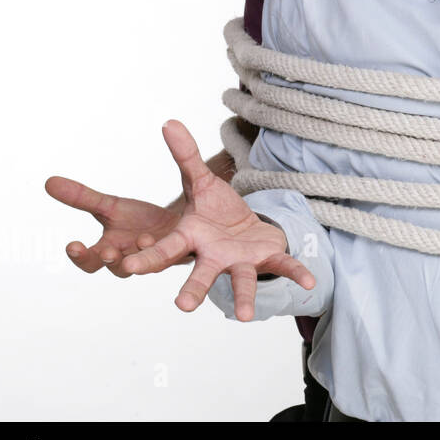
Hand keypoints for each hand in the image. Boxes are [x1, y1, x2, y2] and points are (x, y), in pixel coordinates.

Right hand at [45, 176, 183, 276]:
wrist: (175, 220)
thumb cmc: (139, 219)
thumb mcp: (110, 206)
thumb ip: (82, 198)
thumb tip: (48, 182)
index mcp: (108, 249)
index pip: (88, 260)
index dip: (79, 256)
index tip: (72, 245)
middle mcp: (128, 259)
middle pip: (112, 268)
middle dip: (108, 262)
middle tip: (108, 252)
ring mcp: (150, 259)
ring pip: (141, 265)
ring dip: (139, 255)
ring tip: (143, 239)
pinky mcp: (174, 255)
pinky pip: (167, 257)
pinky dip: (162, 248)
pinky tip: (157, 237)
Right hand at [120, 120, 314, 319]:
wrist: (245, 227)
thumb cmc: (214, 210)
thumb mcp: (202, 181)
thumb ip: (186, 155)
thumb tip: (168, 121)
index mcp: (191, 238)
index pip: (165, 249)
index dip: (147, 257)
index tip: (128, 267)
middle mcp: (213, 255)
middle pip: (200, 273)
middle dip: (192, 288)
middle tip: (182, 305)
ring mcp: (240, 260)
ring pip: (241, 280)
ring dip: (243, 297)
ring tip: (245, 317)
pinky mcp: (266, 258)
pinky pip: (283, 266)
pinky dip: (296, 273)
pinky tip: (311, 282)